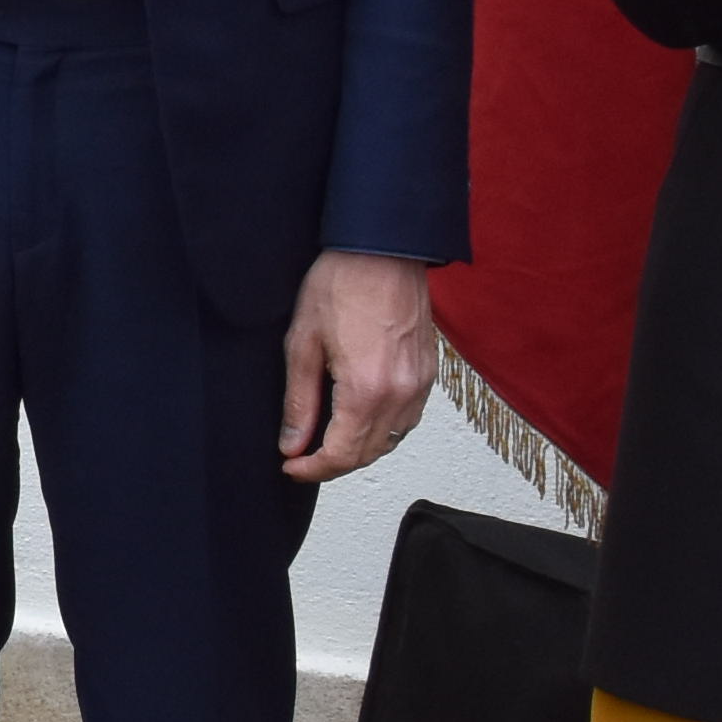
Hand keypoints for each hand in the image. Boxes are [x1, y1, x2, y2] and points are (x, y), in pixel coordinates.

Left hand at [279, 250, 437, 483]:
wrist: (383, 251)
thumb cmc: (340, 285)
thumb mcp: (303, 343)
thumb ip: (299, 401)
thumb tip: (292, 444)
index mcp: (367, 391)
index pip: (342, 455)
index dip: (312, 469)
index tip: (291, 467)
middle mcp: (401, 395)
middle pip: (368, 454)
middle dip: (333, 464)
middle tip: (302, 458)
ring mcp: (421, 386)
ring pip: (391, 441)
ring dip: (360, 449)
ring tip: (327, 441)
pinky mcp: (429, 374)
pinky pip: (407, 420)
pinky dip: (383, 430)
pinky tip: (359, 419)